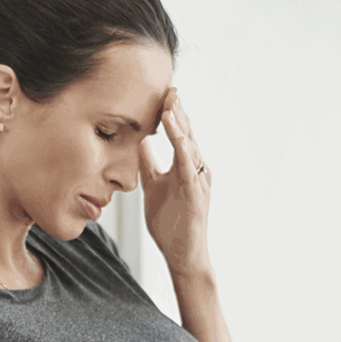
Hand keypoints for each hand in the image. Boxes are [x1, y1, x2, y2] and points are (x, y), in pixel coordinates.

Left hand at [139, 87, 212, 274]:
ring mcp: (199, 181)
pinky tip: (173, 131)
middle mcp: (197, 170)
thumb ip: (149, 164)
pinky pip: (188, 166)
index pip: (180, 134)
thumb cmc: (171, 223)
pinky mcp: (197, 194)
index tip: (162, 92)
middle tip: (169, 86)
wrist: (183, 255)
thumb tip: (141, 139)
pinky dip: (181, 146)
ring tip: (169, 102)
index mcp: (187, 166)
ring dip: (180, 123)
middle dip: (179, 110)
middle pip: (188, 134)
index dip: (172, 113)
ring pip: (190, 146)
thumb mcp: (153, 186)